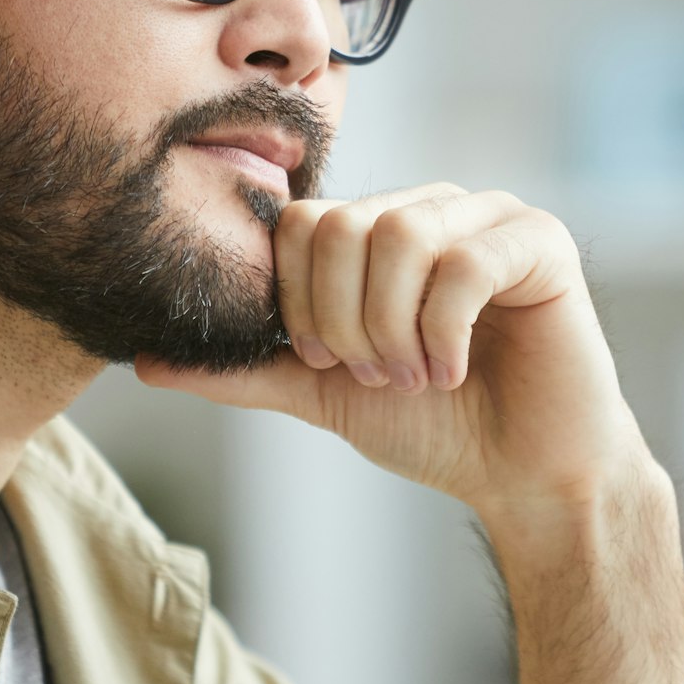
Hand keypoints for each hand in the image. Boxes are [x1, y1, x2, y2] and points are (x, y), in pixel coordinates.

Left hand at [136, 184, 655, 519]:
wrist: (526, 477)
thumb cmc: (434, 429)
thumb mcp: (324, 395)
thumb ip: (245, 369)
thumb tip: (143, 359)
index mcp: (380, 228)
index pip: (301, 223)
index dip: (299, 302)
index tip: (329, 364)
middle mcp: (432, 206)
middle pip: (341, 225)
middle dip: (344, 321)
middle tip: (376, 375)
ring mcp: (489, 216)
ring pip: (400, 236)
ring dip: (394, 330)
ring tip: (416, 377)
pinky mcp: (539, 242)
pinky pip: (464, 263)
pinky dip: (443, 332)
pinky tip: (453, 372)